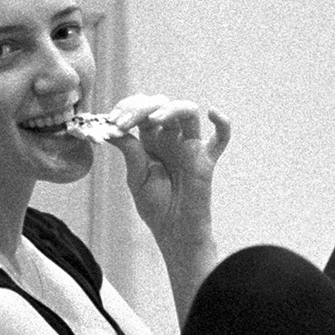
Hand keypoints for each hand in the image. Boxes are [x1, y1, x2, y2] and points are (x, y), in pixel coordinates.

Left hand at [104, 95, 231, 253]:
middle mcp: (170, 136)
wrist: (173, 230)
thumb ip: (129, 151)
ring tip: (154, 119)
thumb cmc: (155, 205)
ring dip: (170, 109)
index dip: (127, 108)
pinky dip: (222, 124)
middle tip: (125, 122)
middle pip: (161, 104)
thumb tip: (111, 129)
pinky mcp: (205, 159)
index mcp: (150, 138)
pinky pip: (221, 138)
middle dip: (141, 108)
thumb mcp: (136, 176)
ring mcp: (190, 145)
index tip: (112, 121)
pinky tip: (213, 113)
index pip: (141, 109)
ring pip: (188, 111)